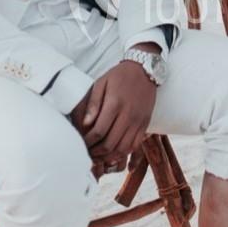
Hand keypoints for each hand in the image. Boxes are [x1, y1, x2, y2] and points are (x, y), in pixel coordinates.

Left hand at [70, 51, 158, 172]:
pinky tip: (114, 154)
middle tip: (88, 153)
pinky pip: (135, 145)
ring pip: (123, 148)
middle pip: (110, 143)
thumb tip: (85, 124)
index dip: (89, 142)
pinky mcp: (145, 124)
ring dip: (109, 156)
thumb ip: (93, 104)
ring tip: (99, 156)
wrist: (145, 70)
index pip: (99, 131)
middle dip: (96, 152)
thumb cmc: (119, 76)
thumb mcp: (101, 83)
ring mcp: (138, 121)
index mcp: (115, 104)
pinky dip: (124, 153)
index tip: (82, 144)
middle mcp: (128, 115)